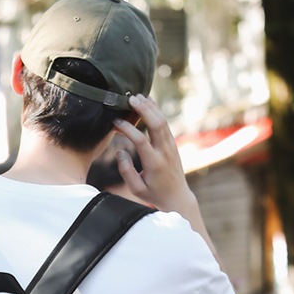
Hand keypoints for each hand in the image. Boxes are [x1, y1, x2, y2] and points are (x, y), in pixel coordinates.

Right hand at [114, 94, 196, 216]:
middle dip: (143, 109)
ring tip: (137, 96)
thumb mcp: (136, 189)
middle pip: (156, 124)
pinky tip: (148, 103)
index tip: (116, 123)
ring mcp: (171, 146)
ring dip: (150, 107)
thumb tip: (120, 151)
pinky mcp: (173, 144)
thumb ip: (126, 171)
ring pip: (162, 121)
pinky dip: (156, 112)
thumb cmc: (154, 194)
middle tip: (130, 98)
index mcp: (154, 163)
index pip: (140, 141)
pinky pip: (165, 124)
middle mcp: (164, 151)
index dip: (127, 129)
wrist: (177, 197)